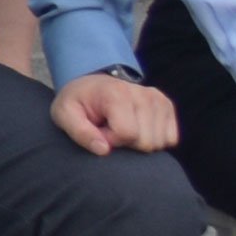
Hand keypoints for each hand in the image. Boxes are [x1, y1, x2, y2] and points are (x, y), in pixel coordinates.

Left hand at [52, 69, 178, 155]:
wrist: (93, 85)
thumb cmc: (78, 102)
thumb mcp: (64, 114)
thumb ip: (80, 132)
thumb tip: (104, 150)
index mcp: (118, 94)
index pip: (127, 133)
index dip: (110, 140)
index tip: (99, 131)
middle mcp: (144, 94)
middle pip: (146, 142)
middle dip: (125, 143)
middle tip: (109, 129)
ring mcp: (158, 100)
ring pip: (159, 143)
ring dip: (138, 142)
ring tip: (120, 127)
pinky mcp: (167, 106)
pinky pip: (170, 139)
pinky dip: (153, 139)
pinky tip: (136, 128)